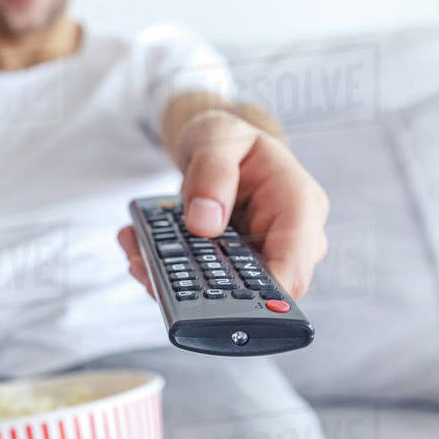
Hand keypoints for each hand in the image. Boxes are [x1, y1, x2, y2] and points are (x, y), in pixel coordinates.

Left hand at [119, 109, 328, 299]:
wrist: (219, 145)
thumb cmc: (229, 139)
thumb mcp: (218, 137)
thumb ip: (213, 173)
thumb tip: (205, 223)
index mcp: (299, 205)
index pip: (294, 265)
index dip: (266, 296)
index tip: (222, 301)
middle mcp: (287, 238)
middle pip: (259, 290)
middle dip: (206, 289)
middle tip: (156, 272)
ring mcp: (259, 256)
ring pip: (223, 291)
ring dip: (176, 282)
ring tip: (138, 257)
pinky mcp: (232, 266)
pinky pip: (202, 283)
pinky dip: (167, 273)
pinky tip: (139, 254)